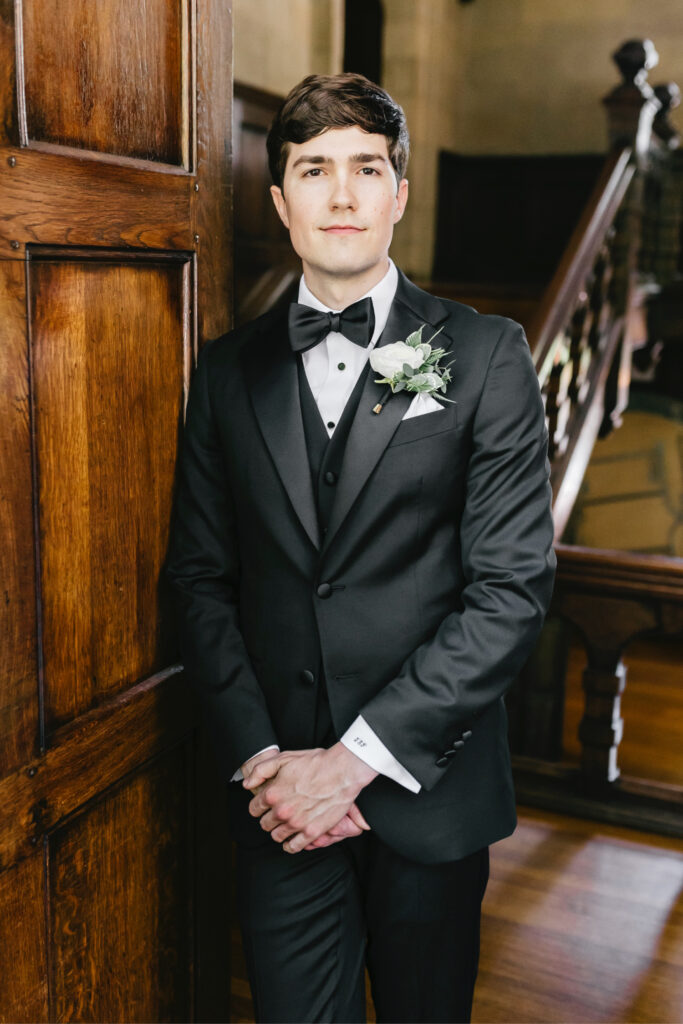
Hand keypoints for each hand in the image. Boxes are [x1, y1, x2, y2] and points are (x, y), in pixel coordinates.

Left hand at [243, 743, 377, 852]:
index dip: (259, 806)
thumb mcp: (284, 758)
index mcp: (272, 794)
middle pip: (264, 824)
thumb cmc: (315, 763)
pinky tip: (292, 839)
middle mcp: (282, 811)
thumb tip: (247, 784)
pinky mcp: (312, 832)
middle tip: (278, 812)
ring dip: (279, 831)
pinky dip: (290, 845)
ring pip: (277, 836)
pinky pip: (294, 847)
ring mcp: (297, 823)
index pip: (254, 809)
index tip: (266, 804)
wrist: (342, 771)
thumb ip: (260, 770)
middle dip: (269, 818)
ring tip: (286, 823)